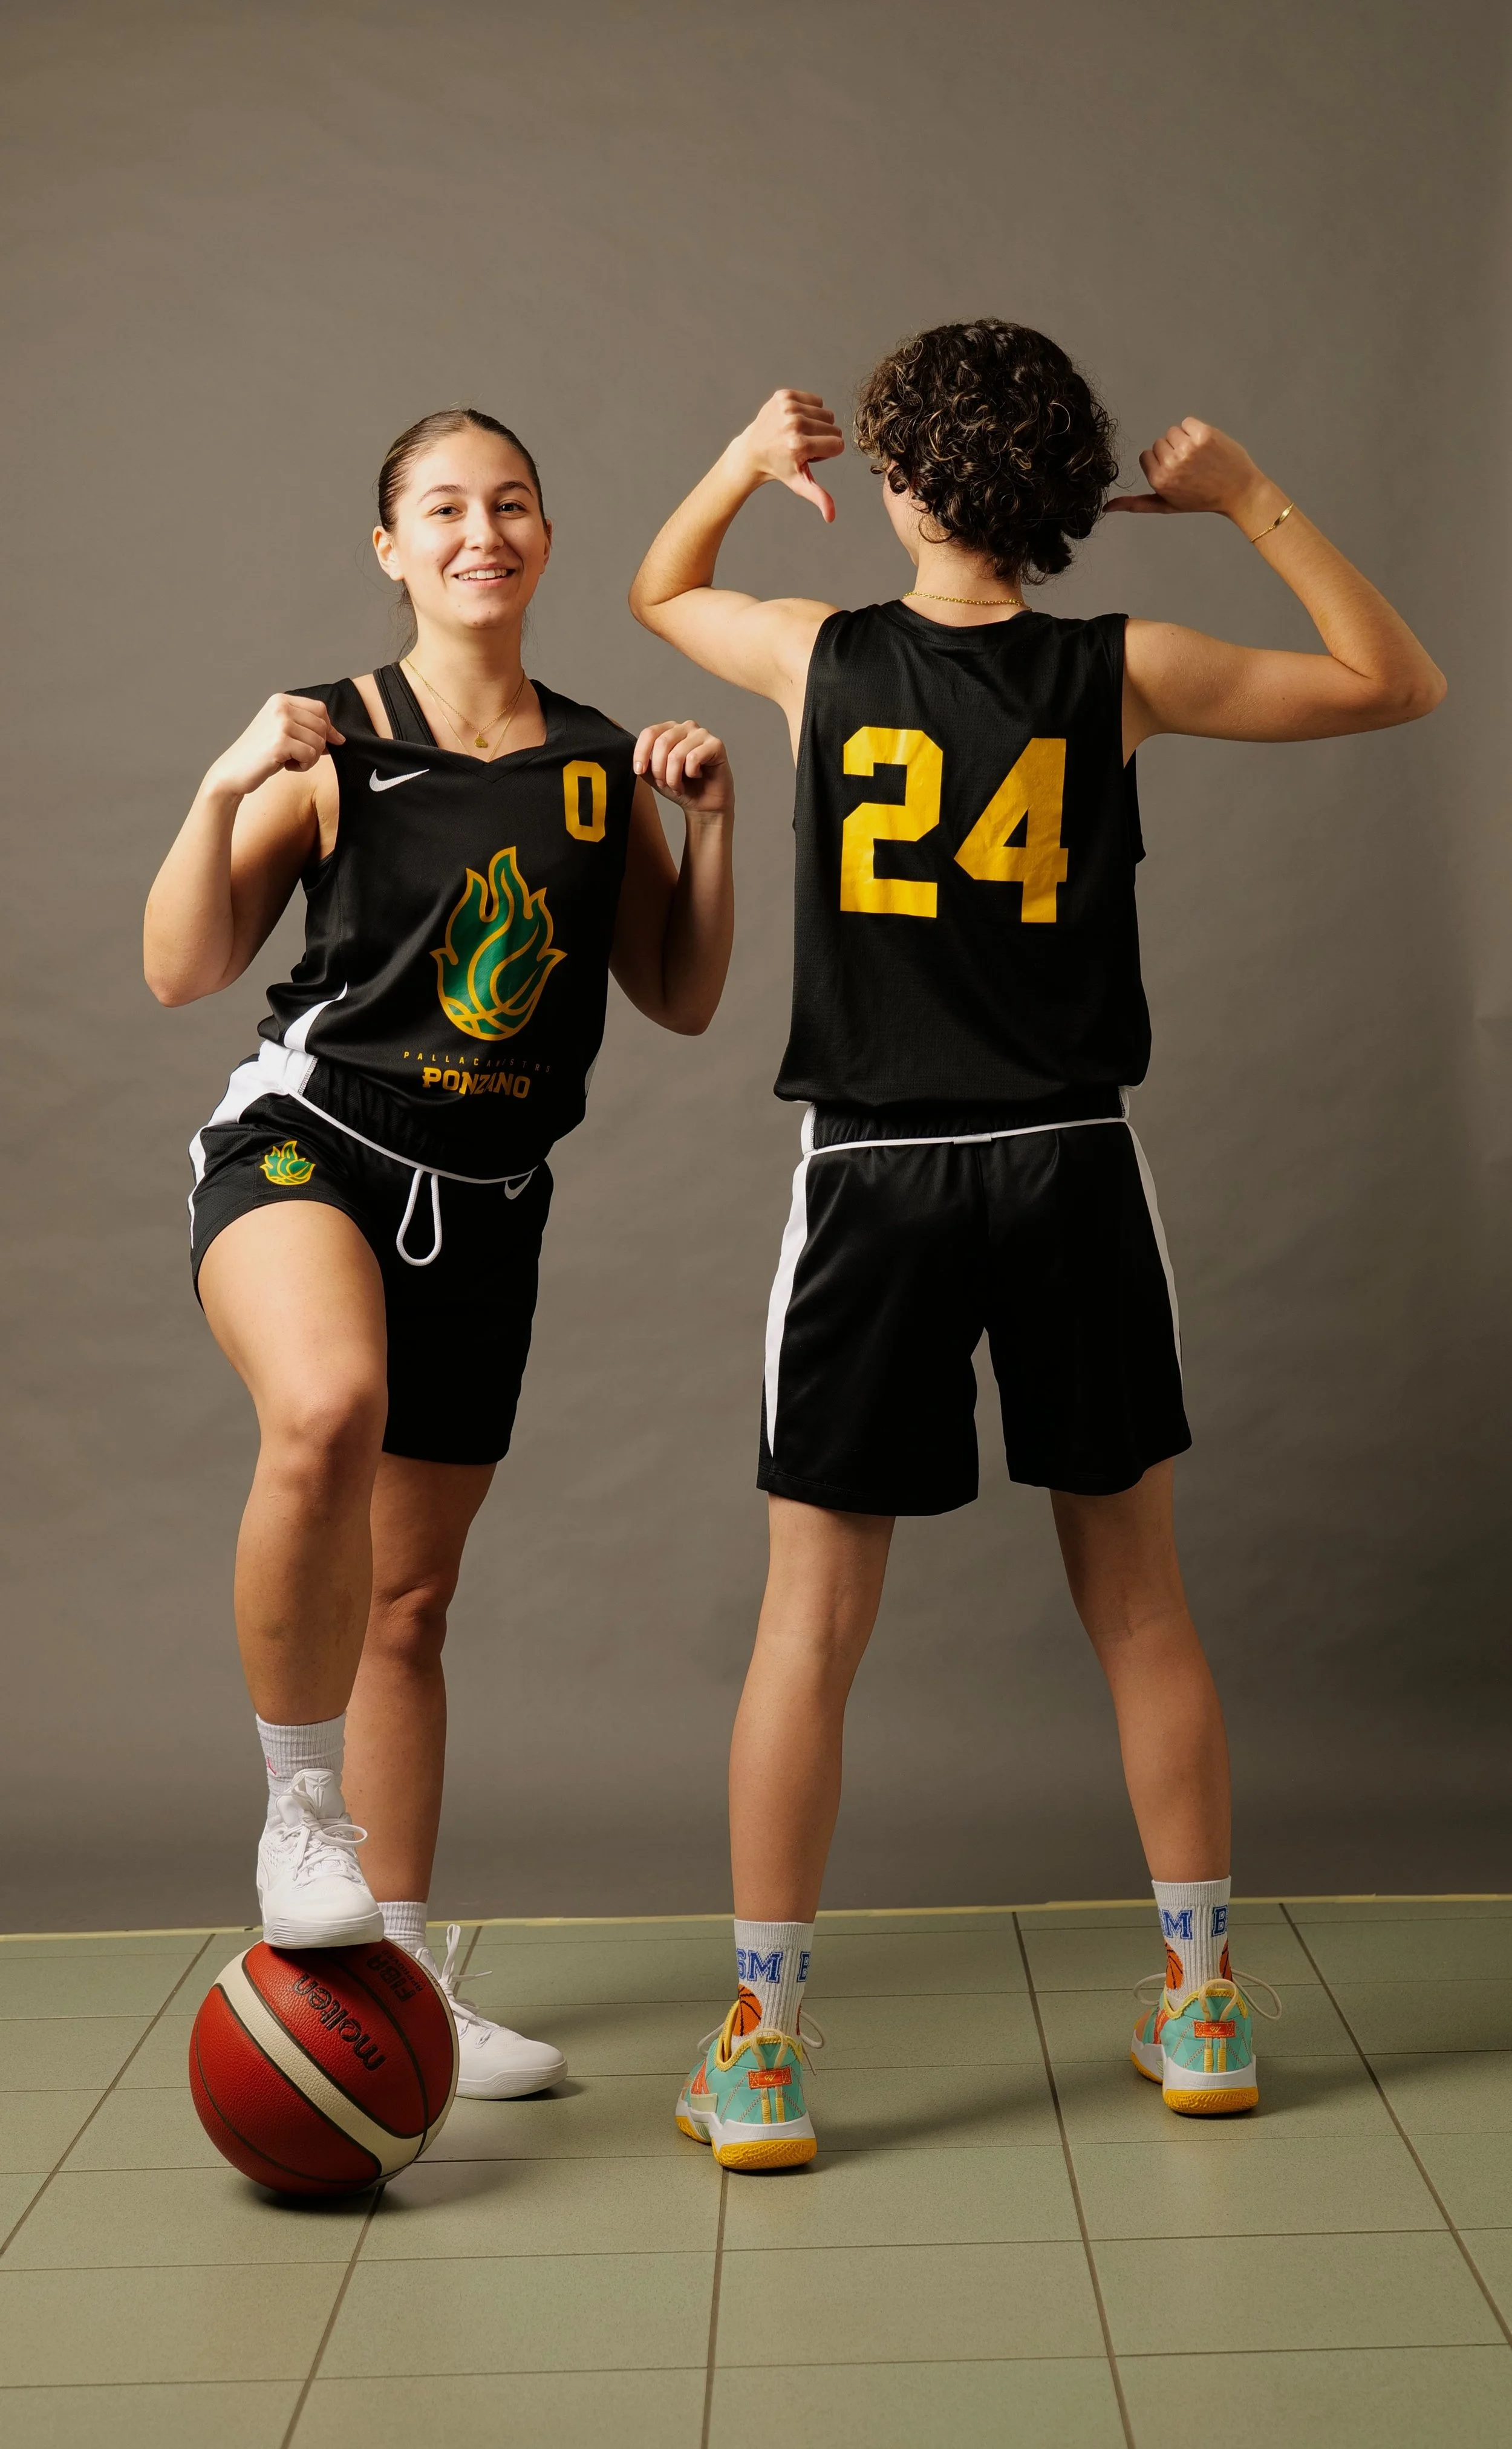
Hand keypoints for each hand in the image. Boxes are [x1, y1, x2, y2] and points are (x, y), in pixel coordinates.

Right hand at [205, 694, 344, 799]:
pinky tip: (286, 766)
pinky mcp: (280, 743)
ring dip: (310, 759)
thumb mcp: (283, 733)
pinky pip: (311, 756)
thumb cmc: (260, 754)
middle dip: (318, 746)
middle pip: (322, 726)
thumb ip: (307, 728)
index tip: (332, 742)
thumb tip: (340, 738)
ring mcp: (280, 724)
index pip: (320, 708)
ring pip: (319, 742)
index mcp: (280, 700)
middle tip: (299, 756)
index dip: (329, 728)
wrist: (232, 771)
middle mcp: (280, 707)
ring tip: (290, 761)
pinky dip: (304, 766)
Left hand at [633, 721, 732, 816]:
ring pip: (677, 754)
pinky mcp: (716, 744)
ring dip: (674, 777)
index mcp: (669, 730)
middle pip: (662, 743)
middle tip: (664, 784)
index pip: (649, 733)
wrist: (704, 804)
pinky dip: (691, 773)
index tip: (639, 771)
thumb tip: (637, 760)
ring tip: (679, 785)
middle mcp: (685, 727)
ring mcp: (701, 734)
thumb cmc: (682, 788)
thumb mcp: (655, 777)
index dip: (640, 753)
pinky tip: (697, 776)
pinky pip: (694, 758)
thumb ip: (645, 765)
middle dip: (659, 770)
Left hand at [736, 389, 844, 522]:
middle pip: (833, 428)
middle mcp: (794, 424)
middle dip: (823, 438)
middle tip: (802, 446)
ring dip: (817, 425)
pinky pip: (815, 400)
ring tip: (798, 433)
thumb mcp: (799, 484)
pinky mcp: (784, 396)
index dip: (828, 452)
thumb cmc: (779, 468)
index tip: (810, 456)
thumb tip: (831, 516)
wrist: (752, 450)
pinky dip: (809, 410)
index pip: (837, 445)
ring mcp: (788, 407)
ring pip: (826, 413)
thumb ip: (818, 497)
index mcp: (799, 446)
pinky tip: (794, 421)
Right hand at [1107, 419, 1272, 526]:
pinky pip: (1188, 422)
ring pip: (1173, 431)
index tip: (1178, 472)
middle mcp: (1171, 464)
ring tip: (1201, 457)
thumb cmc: (1202, 499)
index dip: (1162, 461)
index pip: (1146, 455)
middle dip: (1173, 450)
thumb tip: (1106, 508)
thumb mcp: (1166, 505)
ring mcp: (1187, 448)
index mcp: (1159, 480)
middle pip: (1160, 442)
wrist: (1238, 491)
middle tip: (1193, 467)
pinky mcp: (1203, 434)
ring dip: (1185, 439)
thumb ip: (1136, 504)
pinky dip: (1196, 430)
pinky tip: (1208, 446)